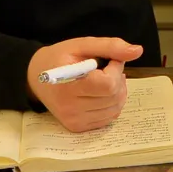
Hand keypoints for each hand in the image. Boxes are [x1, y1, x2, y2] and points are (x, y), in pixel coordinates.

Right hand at [27, 37, 142, 132]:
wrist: (34, 77)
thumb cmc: (59, 58)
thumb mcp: (82, 44)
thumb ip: (110, 46)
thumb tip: (137, 51)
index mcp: (68, 86)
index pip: (108, 85)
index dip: (116, 70)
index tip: (110, 60)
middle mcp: (70, 108)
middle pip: (114, 97)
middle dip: (118, 79)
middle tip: (107, 68)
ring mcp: (74, 120)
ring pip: (114, 109)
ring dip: (117, 92)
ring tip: (105, 80)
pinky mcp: (77, 127)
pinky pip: (108, 118)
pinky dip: (111, 104)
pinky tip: (102, 93)